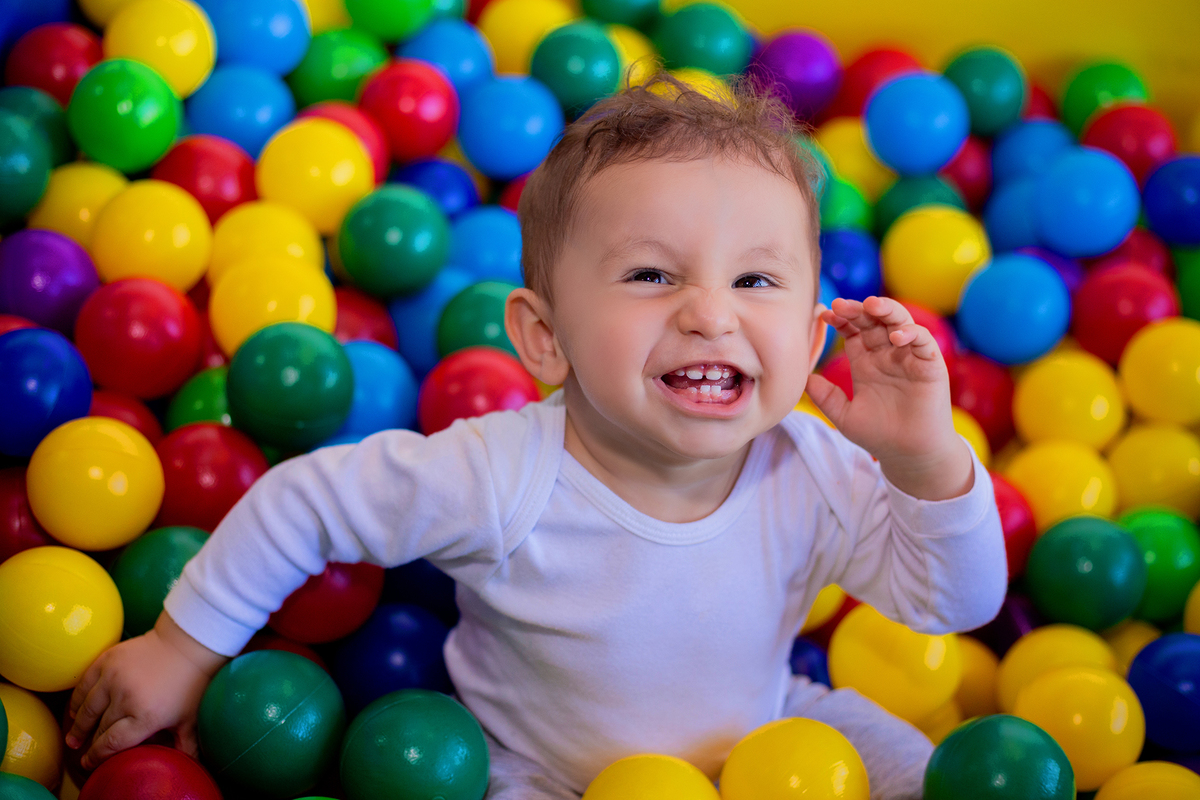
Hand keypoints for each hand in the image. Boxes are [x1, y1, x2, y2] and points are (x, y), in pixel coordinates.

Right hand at [65, 612, 227, 769]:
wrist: (188, 644)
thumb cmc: (191, 684)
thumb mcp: (190, 718)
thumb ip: (185, 745)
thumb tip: (188, 766)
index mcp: (146, 716)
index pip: (112, 743)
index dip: (97, 756)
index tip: (89, 763)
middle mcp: (126, 698)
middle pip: (99, 728)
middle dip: (90, 742)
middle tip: (83, 752)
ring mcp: (114, 677)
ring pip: (87, 708)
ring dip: (78, 725)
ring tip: (73, 737)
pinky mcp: (107, 660)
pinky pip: (84, 684)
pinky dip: (77, 700)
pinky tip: (75, 711)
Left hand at [806, 296, 972, 500]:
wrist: (909, 456)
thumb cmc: (879, 435)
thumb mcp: (844, 415)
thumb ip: (825, 397)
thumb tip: (804, 378)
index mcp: (866, 362)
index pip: (853, 331)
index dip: (841, 320)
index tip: (824, 315)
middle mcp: (887, 355)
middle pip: (873, 321)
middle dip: (858, 310)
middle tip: (841, 305)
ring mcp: (909, 357)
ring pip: (900, 322)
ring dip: (887, 310)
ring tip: (872, 305)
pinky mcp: (930, 365)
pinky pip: (923, 341)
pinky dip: (912, 333)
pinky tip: (896, 337)